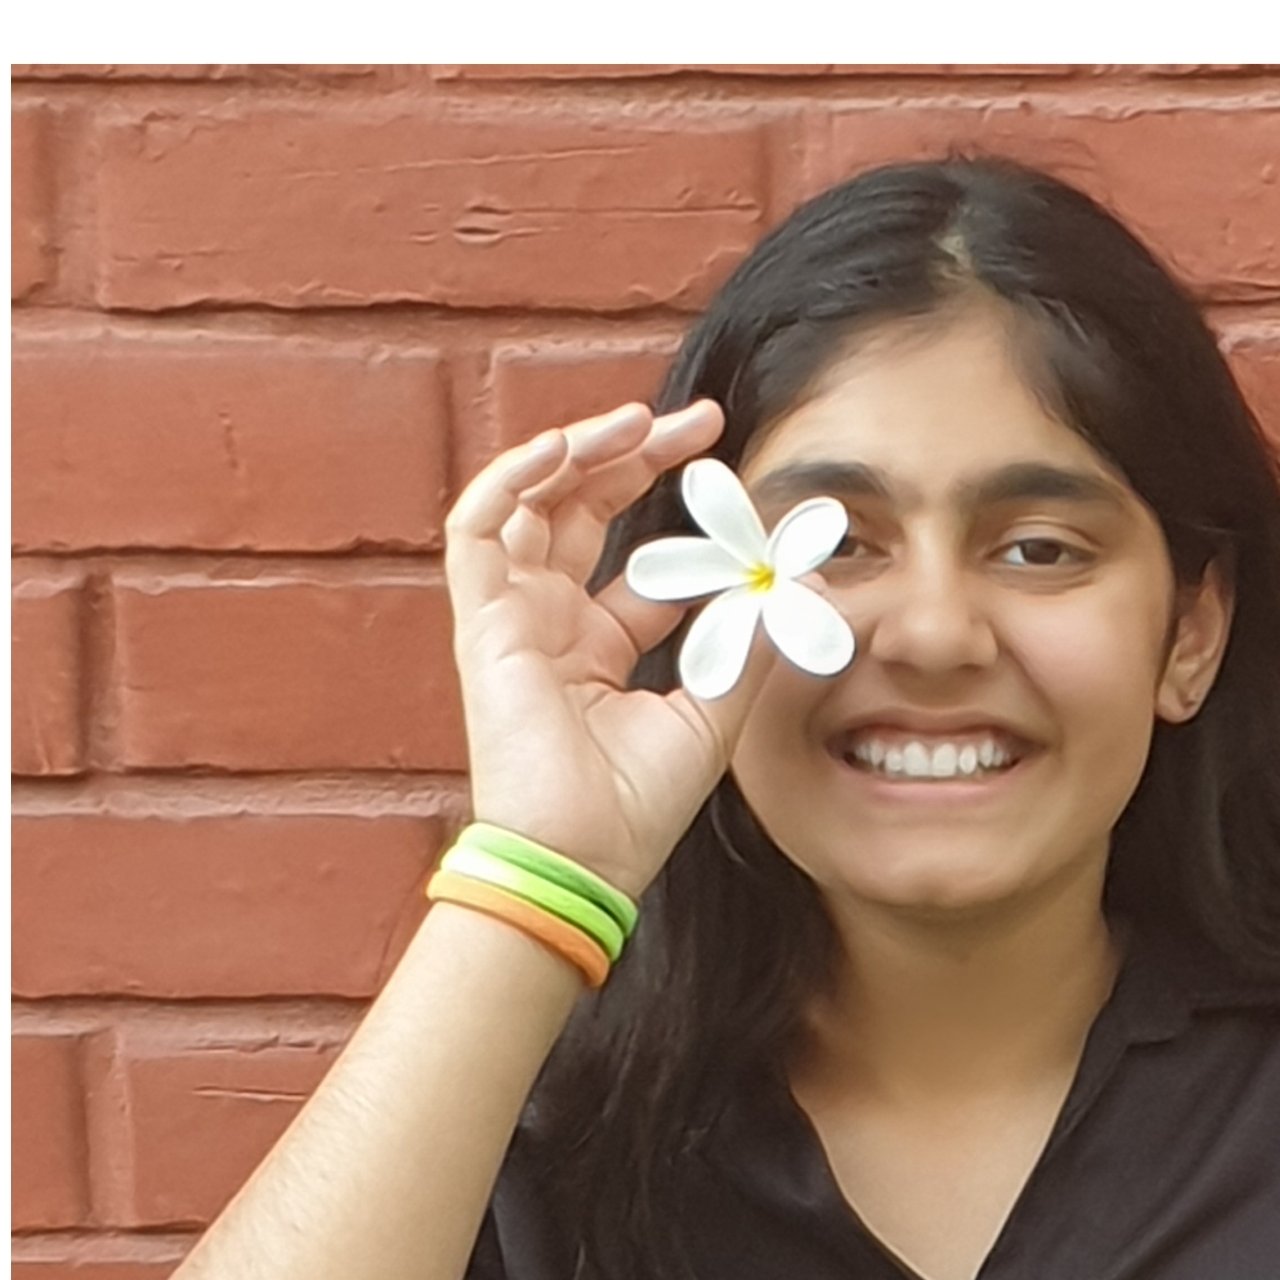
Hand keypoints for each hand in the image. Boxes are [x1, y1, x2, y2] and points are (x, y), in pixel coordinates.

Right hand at [443, 399, 772, 899]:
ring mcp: (511, 620)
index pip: (640, 562)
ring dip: (579, 451)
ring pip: (530, 503)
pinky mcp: (481, 622)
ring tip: (637, 421)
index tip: (740, 483)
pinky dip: (513, 477)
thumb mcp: (712, 715)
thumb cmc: (634, 808)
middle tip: (702, 422)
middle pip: (584, 512)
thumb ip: (751, 647)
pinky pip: (479, 526)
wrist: (580, 858)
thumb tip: (801, 582)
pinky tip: (565, 446)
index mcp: (599, 650)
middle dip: (638, 457)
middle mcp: (550, 626)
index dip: (687, 517)